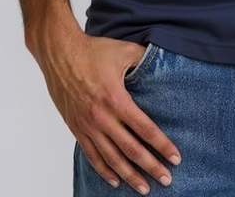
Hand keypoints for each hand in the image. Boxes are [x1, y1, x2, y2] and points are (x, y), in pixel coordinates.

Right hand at [30, 22, 180, 192]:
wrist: (59, 53)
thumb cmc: (92, 50)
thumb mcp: (124, 50)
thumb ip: (145, 58)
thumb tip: (163, 61)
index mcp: (116, 99)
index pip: (145, 129)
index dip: (162, 145)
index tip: (175, 158)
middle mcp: (102, 117)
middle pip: (131, 149)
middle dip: (151, 167)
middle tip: (167, 179)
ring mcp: (87, 125)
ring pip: (112, 158)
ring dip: (130, 175)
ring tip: (145, 188)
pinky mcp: (76, 128)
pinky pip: (92, 155)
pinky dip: (104, 170)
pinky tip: (115, 180)